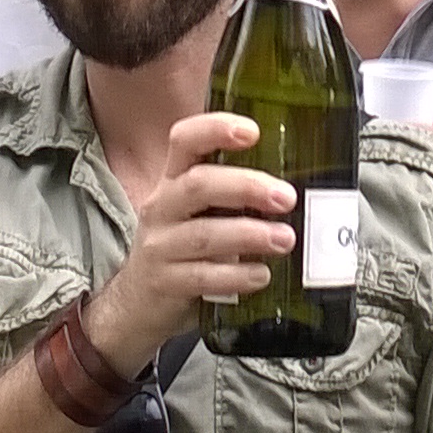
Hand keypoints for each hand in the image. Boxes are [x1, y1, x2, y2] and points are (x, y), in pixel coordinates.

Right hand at [81, 113, 297, 372]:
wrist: (139, 302)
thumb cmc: (183, 246)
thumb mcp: (198, 212)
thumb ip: (234, 195)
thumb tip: (294, 187)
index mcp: (174, 180)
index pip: (185, 140)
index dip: (215, 130)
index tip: (252, 132)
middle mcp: (163, 207)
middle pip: (198, 185)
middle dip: (246, 187)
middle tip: (286, 198)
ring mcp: (159, 246)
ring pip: (203, 234)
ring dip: (249, 234)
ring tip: (284, 239)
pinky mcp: (165, 283)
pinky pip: (202, 277)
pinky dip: (236, 275)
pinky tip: (261, 275)